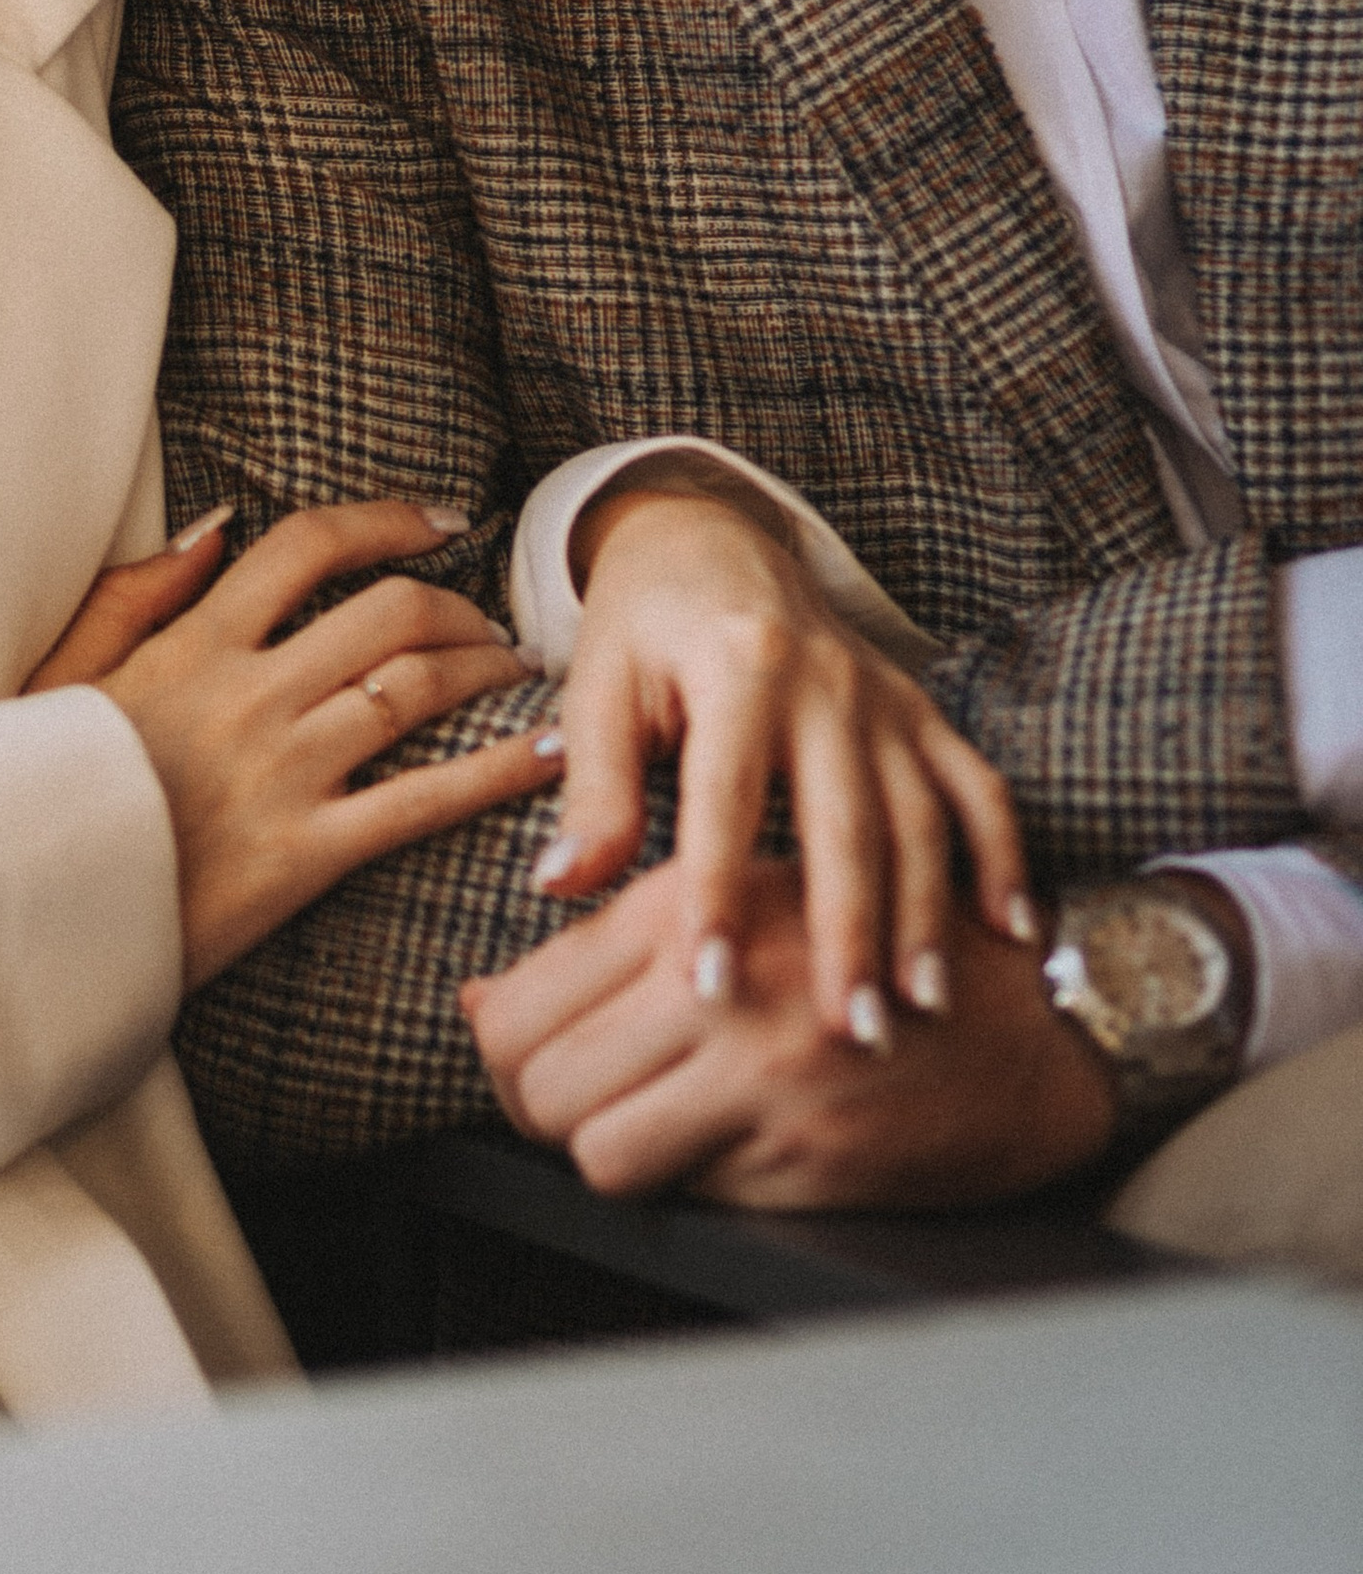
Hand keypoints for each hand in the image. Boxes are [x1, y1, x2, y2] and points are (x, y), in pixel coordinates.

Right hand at [27, 501, 559, 987]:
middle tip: (493, 624)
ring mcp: (279, 773)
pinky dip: (496, 771)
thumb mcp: (62, 671)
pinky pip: (421, 801)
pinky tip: (547, 756)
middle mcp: (246, 694)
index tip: (445, 520)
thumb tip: (217, 527)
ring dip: (485, 673)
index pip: (307, 547)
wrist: (15, 914)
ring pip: (415, 691)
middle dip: (460, 607)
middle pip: (389, 613)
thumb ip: (136, 593)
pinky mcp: (301, 856)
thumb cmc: (35, 792)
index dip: (389, 520)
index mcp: (192, 644)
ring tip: (519, 677)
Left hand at [462, 855, 1117, 1210]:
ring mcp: (763, 1077)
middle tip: (577, 1103)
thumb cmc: (869, 943)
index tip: (528, 1058)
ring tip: (646, 1122)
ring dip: (609, 1149)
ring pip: (597, 1153)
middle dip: (541, 1109)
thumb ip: (604, 945)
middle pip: (538, 1086)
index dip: (503, 1050)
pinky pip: (684, 1192)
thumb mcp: (733, 896)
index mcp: (683, 904)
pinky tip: (722, 1141)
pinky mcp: (809, 1152)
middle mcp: (717, 985)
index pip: (519, 1007)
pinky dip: (688, 1178)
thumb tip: (480, 1005)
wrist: (1032, 1019)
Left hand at [545, 481, 1030, 1042]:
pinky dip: (1002, 855)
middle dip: (851, 931)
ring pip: (920, 815)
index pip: (726, 798)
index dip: (717, 894)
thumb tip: (561, 885)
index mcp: (737, 666)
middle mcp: (825, 679)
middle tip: (849, 1031)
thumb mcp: (599, 690)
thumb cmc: (643, 631)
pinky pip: (974, 784)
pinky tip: (1011, 932)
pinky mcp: (920, 710)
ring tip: (921, 1006)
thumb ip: (594, 788)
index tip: (709, 989)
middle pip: (846, 820)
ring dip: (927, 914)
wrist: (713, 542)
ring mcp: (884, 697)